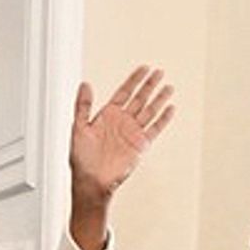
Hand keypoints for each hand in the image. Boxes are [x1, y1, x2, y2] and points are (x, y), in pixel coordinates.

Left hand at [68, 65, 175, 249]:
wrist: (91, 181)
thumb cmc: (81, 159)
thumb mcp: (78, 128)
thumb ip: (82, 106)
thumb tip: (84, 84)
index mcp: (107, 115)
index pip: (124, 92)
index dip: (134, 80)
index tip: (143, 68)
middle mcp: (122, 122)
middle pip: (140, 98)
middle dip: (150, 85)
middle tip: (159, 72)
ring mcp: (132, 133)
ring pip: (150, 111)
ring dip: (159, 99)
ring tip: (168, 86)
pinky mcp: (140, 145)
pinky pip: (155, 129)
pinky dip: (163, 119)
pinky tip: (171, 108)